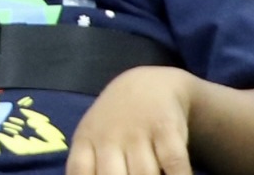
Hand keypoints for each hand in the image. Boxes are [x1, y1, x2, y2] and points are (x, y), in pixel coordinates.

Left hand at [68, 66, 196, 174]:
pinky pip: (174, 162)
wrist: (148, 86)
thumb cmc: (116, 125)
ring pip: (144, 174)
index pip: (79, 171)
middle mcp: (110, 136)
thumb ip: (89, 169)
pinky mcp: (167, 130)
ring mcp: (138, 131)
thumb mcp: (94, 139)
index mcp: (87, 140)